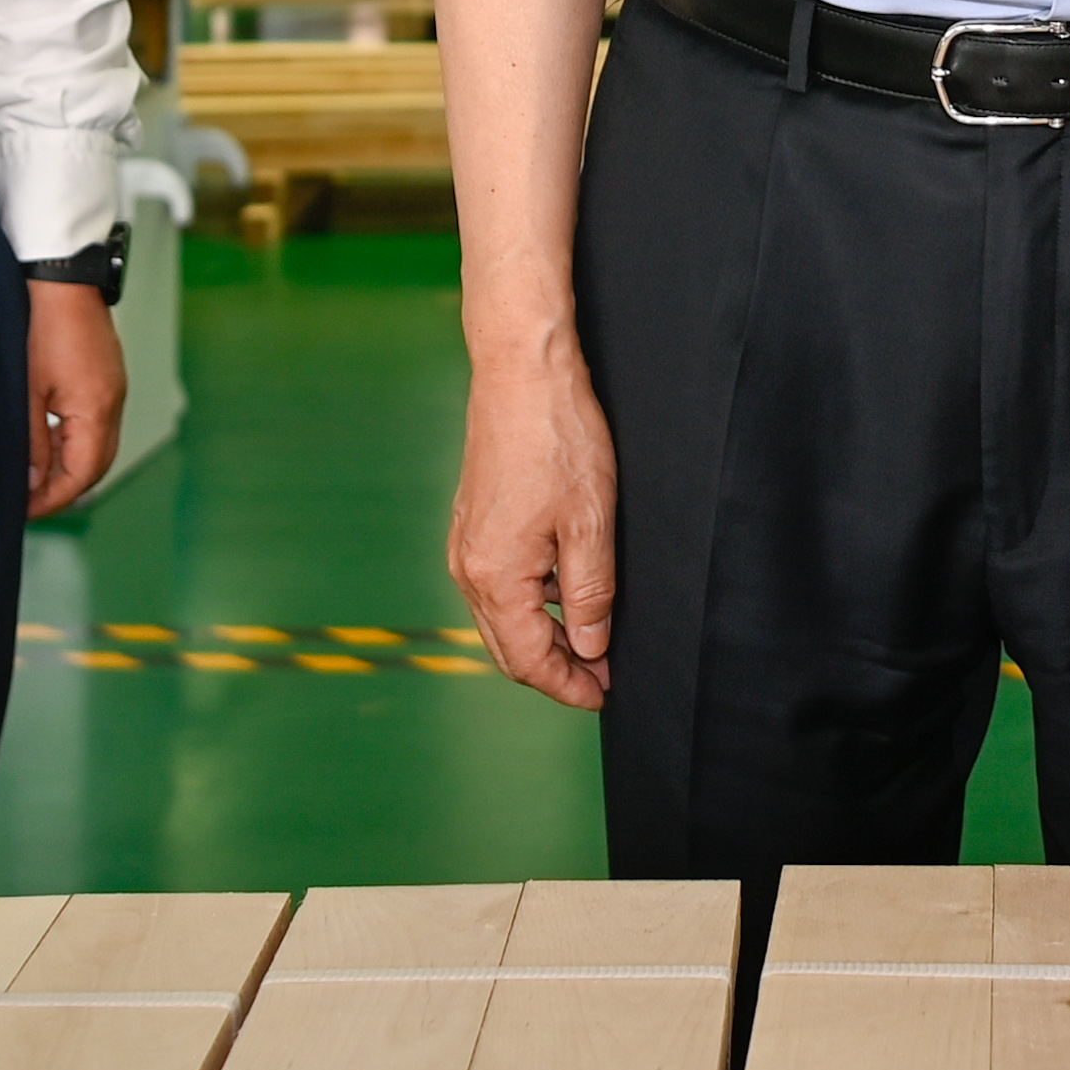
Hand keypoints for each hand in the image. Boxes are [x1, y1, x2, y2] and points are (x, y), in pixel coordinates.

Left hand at [24, 279, 128, 513]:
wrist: (62, 277)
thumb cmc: (43, 326)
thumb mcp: (28, 391)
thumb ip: (32, 441)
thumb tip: (30, 481)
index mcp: (97, 410)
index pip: (83, 475)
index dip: (54, 499)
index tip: (24, 510)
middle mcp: (113, 403)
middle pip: (96, 465)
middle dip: (64, 488)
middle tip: (28, 501)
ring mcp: (113, 388)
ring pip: (97, 446)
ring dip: (69, 465)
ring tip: (33, 474)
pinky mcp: (106, 377)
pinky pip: (97, 424)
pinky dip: (75, 442)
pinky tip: (49, 440)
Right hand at [448, 344, 620, 707]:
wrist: (523, 374)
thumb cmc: (558, 439)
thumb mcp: (591, 523)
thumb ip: (590, 595)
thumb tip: (590, 649)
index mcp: (496, 577)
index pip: (529, 659)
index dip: (569, 686)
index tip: (604, 695)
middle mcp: (469, 568)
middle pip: (509, 647)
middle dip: (556, 669)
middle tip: (603, 676)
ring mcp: (466, 544)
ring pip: (502, 617)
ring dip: (545, 636)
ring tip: (593, 637)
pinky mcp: (473, 524)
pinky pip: (499, 584)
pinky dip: (532, 603)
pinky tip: (567, 592)